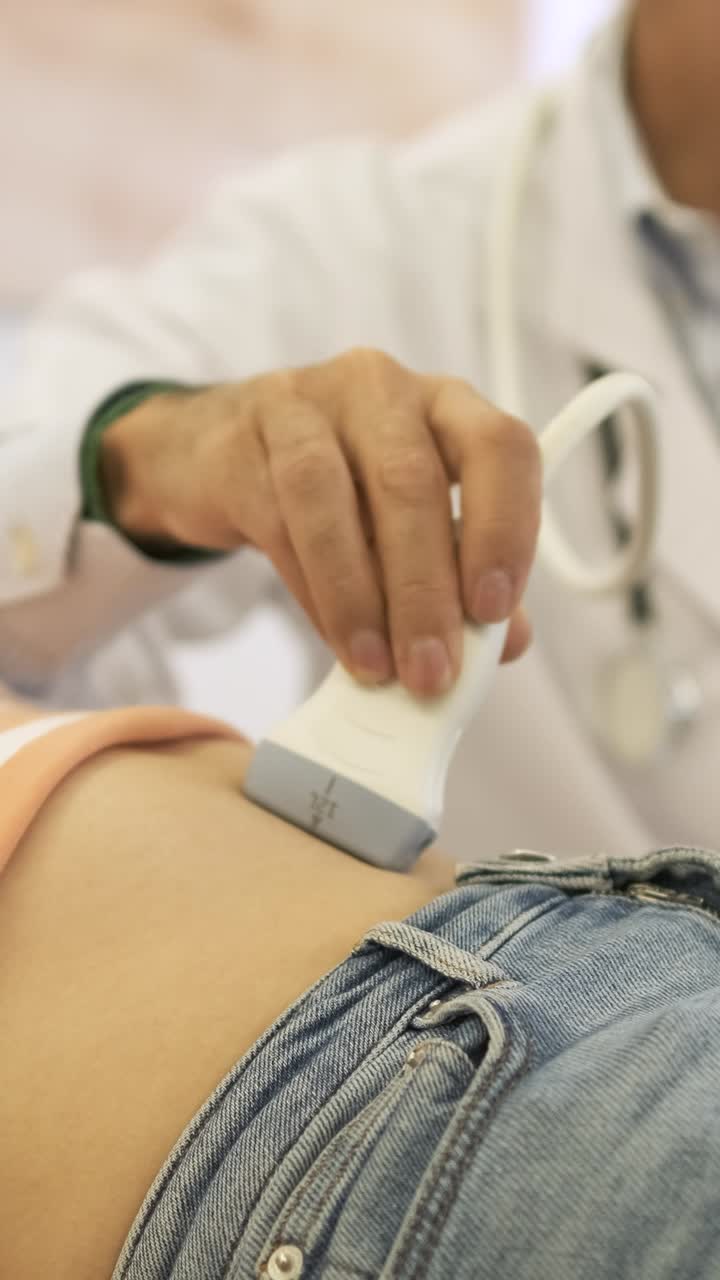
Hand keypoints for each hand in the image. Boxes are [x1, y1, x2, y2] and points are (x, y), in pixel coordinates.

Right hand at [101, 349, 541, 695]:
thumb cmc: (342, 490)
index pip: (499, 446)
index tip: (491, 611)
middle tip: (430, 671)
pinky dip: (312, 592)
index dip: (503, 529)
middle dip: (425, 592)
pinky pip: (278, 522)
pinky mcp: (239, 446)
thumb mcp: (411, 526)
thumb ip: (464, 576)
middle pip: (410, 482)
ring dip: (359, 597)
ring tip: (374, 666)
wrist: (221, 453)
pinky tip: (333, 636)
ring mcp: (302, 407)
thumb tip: (506, 643)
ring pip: (331, 497)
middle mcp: (380, 391)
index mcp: (446, 404)